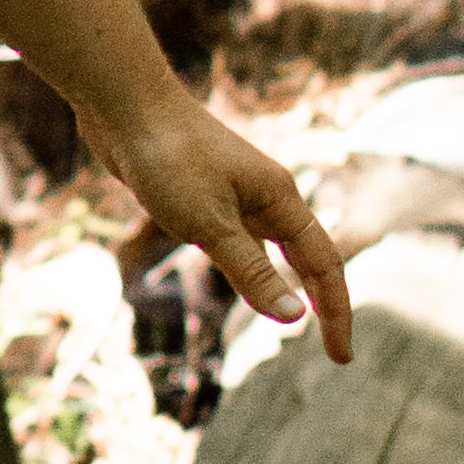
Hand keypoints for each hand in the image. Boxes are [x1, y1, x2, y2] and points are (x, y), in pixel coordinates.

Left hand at [95, 92, 354, 366]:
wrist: (122, 105)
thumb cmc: (168, 159)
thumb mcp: (210, 225)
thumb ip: (251, 271)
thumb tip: (294, 319)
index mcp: (279, 200)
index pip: (324, 265)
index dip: (336, 312)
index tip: (342, 358)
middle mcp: (265, 195)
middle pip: (307, 257)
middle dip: (322, 302)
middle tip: (333, 352)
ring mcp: (233, 192)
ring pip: (270, 247)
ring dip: (284, 282)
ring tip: (294, 318)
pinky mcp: (202, 191)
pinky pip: (237, 237)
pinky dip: (248, 263)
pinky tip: (237, 275)